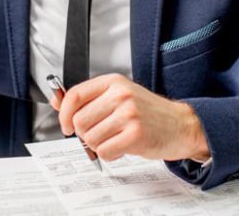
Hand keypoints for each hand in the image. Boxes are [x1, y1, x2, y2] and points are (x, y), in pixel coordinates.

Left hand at [52, 73, 209, 161]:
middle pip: (79, 121)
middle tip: (102, 133)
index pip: (75, 95)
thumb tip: (57, 101)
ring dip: (99, 145)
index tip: (66, 125)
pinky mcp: (136, 135)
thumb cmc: (149, 113)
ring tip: (116, 139)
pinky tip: (122, 147)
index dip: (64, 114)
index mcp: (113, 82)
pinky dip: (109, 154)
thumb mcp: (118, 96)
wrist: (181, 124)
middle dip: (85, 133)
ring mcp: (129, 114)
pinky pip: (105, 151)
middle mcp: (120, 95)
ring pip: (90, 139)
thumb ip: (88, 99)